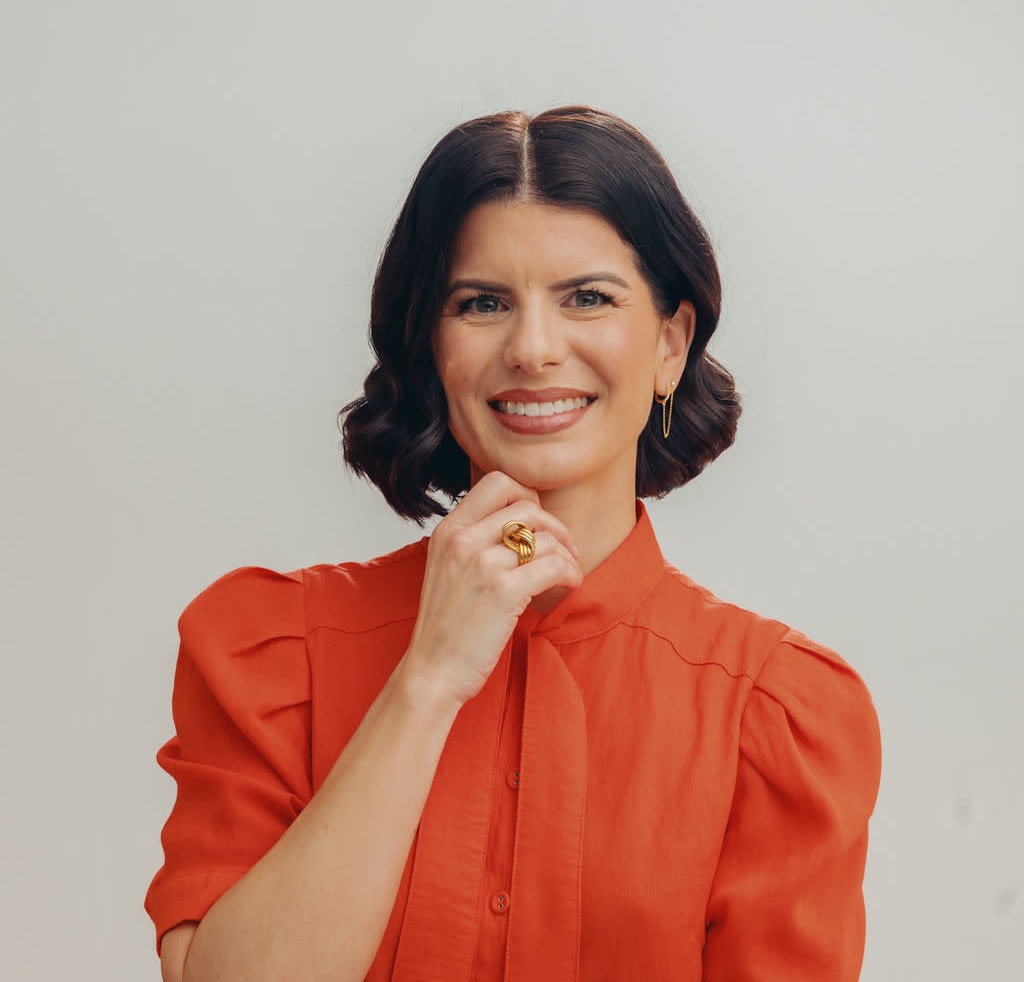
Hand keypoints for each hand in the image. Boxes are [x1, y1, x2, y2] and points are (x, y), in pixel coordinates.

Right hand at [402, 471, 582, 706]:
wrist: (432, 670)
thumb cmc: (446, 625)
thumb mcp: (446, 568)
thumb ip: (473, 540)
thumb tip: (519, 523)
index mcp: (449, 529)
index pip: (498, 482)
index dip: (527, 498)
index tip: (537, 525)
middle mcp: (463, 539)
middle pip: (528, 505)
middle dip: (554, 526)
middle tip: (563, 550)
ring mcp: (482, 563)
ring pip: (545, 537)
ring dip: (566, 554)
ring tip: (567, 573)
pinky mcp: (504, 590)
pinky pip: (554, 565)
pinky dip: (571, 573)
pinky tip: (569, 585)